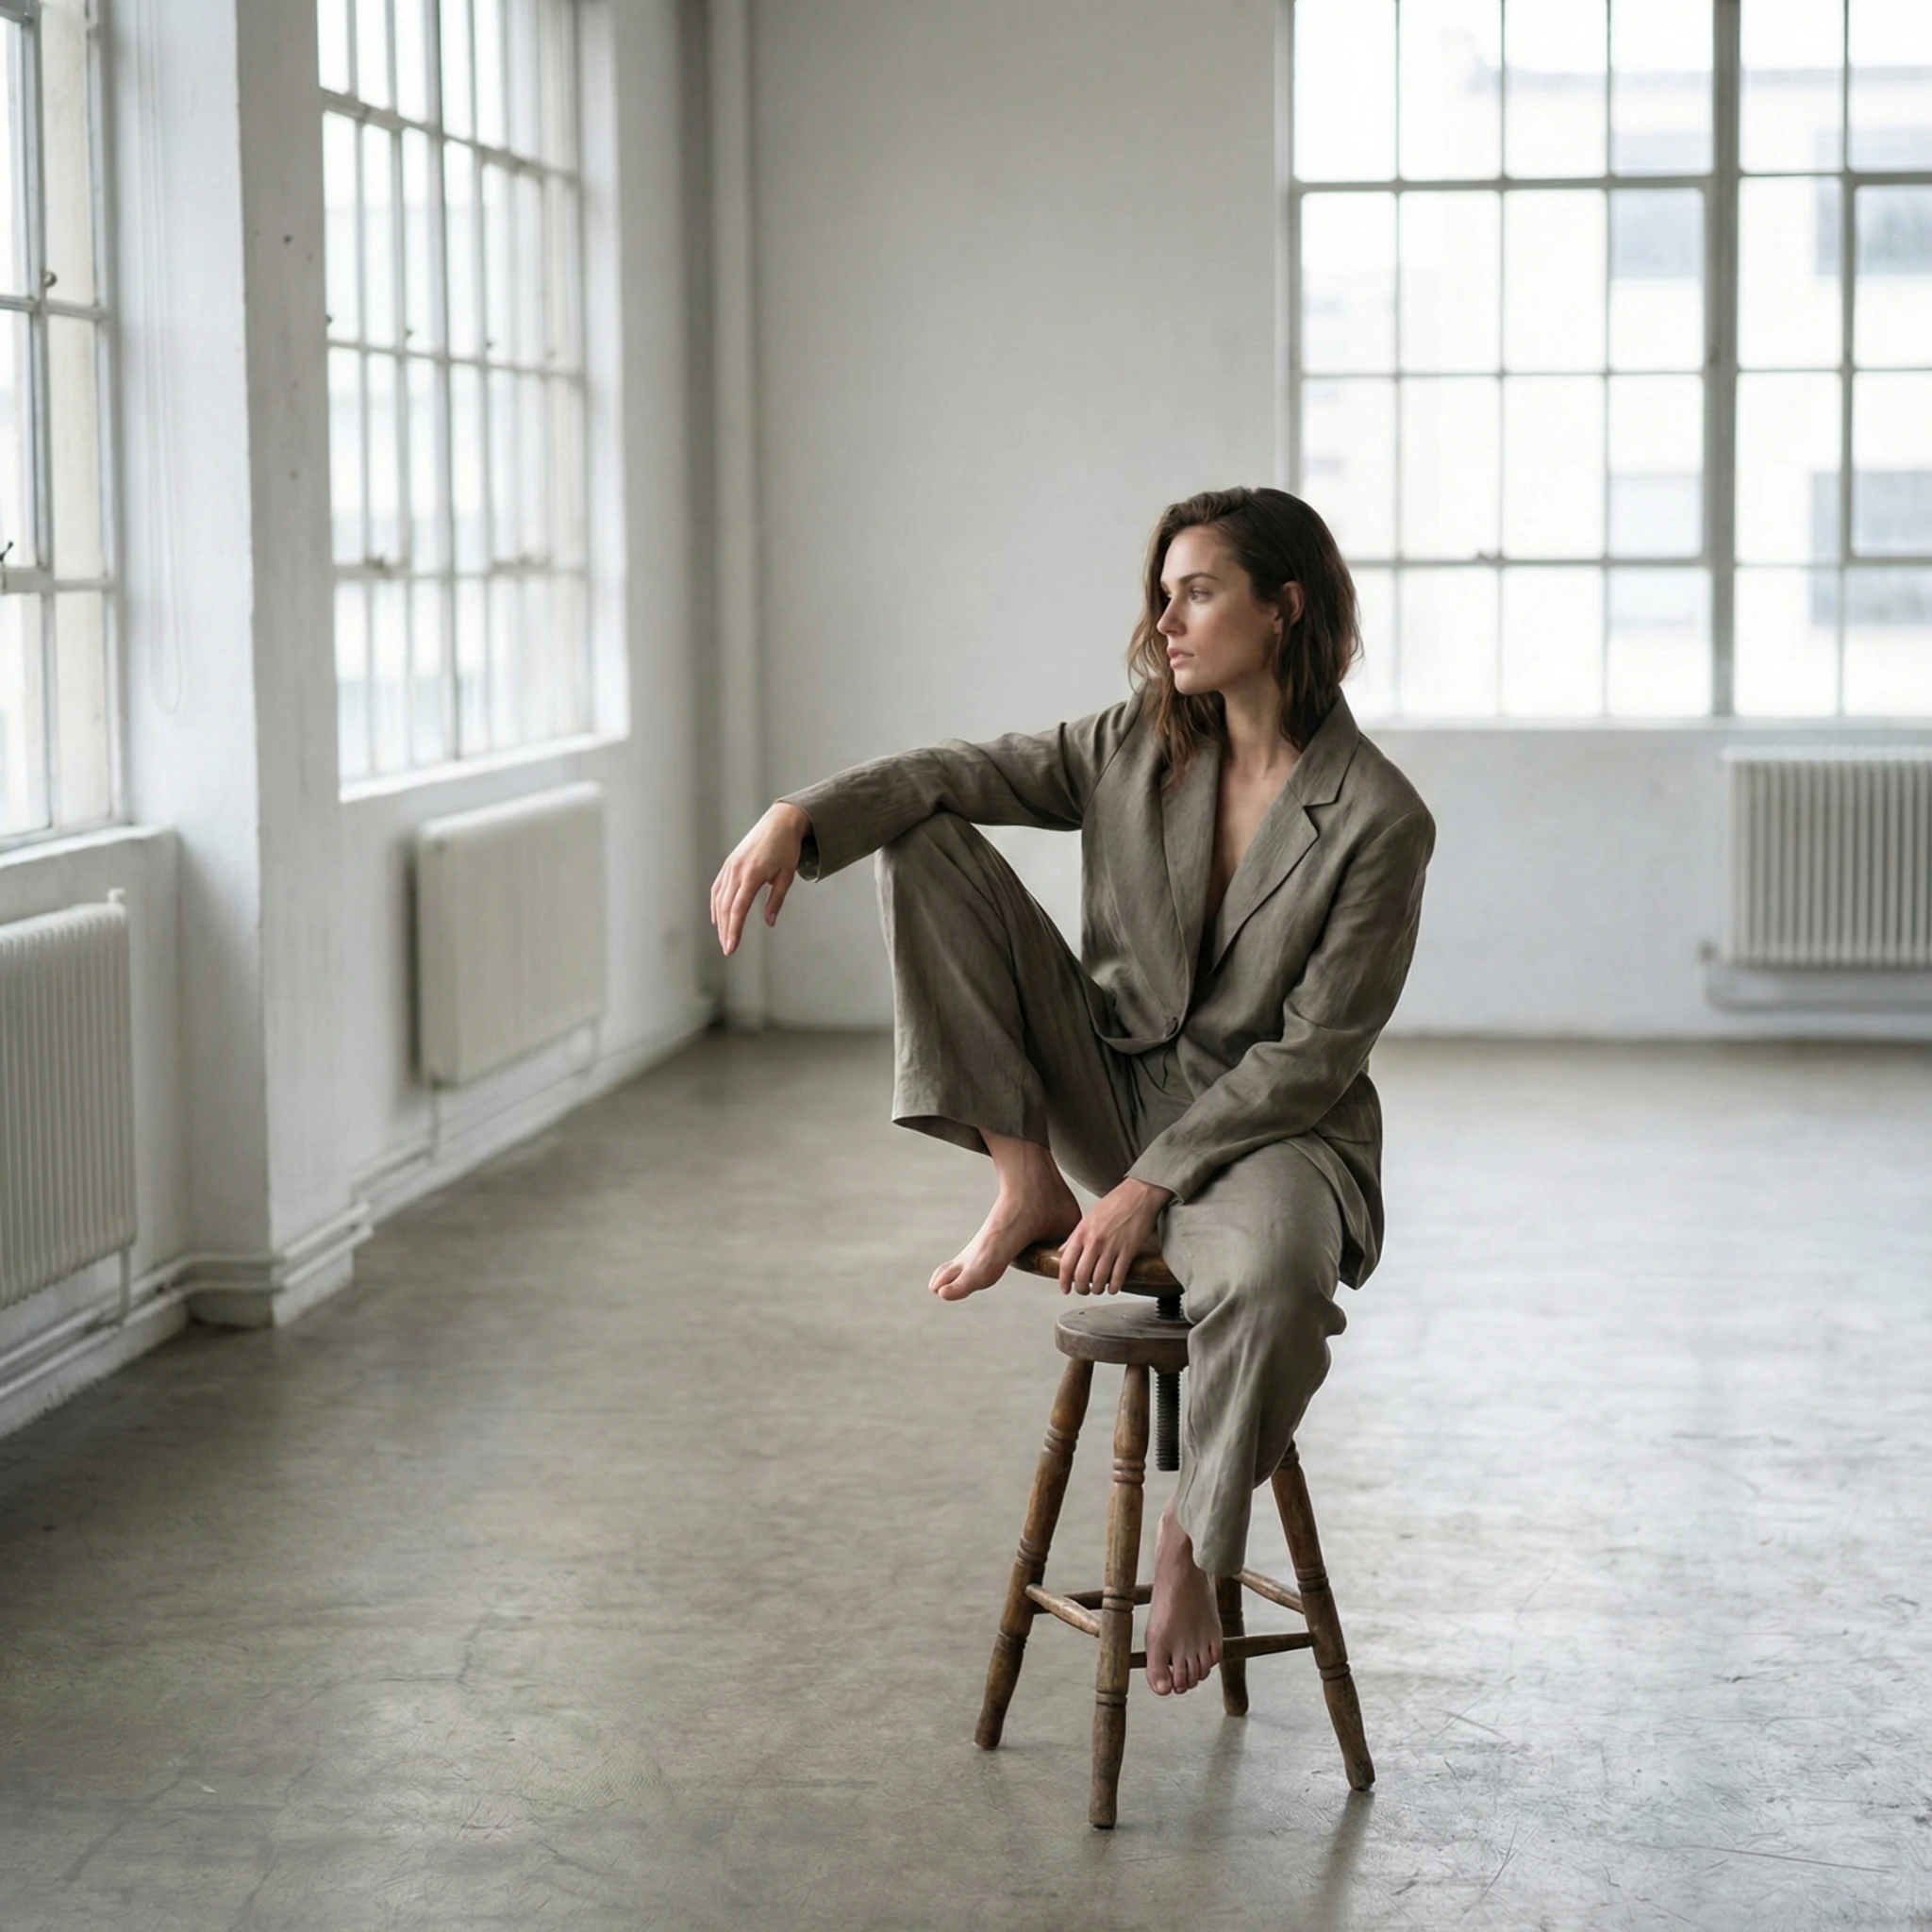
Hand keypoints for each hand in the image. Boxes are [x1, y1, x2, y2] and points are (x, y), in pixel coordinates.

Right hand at [710, 802, 810, 954]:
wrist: (779, 822)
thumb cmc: (786, 848)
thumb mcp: (787, 876)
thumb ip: (776, 900)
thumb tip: (769, 923)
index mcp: (752, 874)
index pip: (738, 909)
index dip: (734, 930)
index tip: (731, 947)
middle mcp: (737, 871)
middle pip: (725, 907)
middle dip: (725, 931)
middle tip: (728, 950)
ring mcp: (730, 867)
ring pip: (719, 899)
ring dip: (720, 921)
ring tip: (724, 938)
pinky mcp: (728, 865)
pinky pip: (717, 888)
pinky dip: (715, 905)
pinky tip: (717, 918)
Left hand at [1057, 1178, 1172, 1295]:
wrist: (1139, 1194)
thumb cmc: (1115, 1203)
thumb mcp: (1088, 1217)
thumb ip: (1074, 1237)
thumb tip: (1062, 1252)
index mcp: (1082, 1232)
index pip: (1066, 1263)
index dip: (1063, 1281)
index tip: (1065, 1289)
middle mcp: (1095, 1241)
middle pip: (1081, 1276)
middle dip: (1081, 1289)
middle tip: (1083, 1291)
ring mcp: (1112, 1247)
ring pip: (1099, 1279)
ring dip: (1097, 1290)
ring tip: (1098, 1289)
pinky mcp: (1128, 1251)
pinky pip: (1118, 1276)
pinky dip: (1114, 1287)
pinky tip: (1113, 1288)